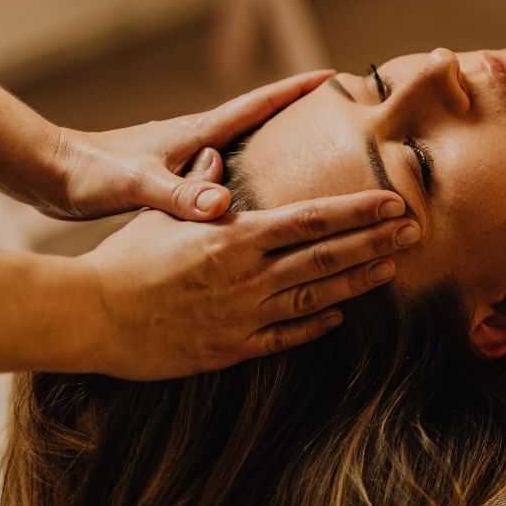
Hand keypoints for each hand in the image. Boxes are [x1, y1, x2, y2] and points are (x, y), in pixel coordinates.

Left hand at [43, 71, 332, 220]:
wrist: (49, 174)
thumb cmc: (90, 175)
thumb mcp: (136, 188)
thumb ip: (179, 196)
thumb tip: (222, 206)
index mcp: (198, 134)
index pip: (259, 105)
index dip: (297, 90)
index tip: (333, 76)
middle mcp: (198, 139)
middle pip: (261, 119)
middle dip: (298, 113)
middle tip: (338, 112)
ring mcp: (186, 155)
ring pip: (245, 145)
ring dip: (278, 143)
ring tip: (313, 155)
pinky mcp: (174, 174)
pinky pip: (226, 168)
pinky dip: (250, 172)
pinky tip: (256, 194)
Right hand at [82, 161, 417, 378]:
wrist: (90, 317)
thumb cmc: (124, 257)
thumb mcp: (163, 214)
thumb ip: (200, 187)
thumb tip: (216, 156)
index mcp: (236, 237)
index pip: (312, 219)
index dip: (358, 210)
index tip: (394, 201)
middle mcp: (249, 276)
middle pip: (327, 256)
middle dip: (376, 241)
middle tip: (415, 229)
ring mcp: (244, 315)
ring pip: (317, 297)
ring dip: (359, 281)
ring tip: (393, 266)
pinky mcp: (232, 349)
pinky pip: (285, 336)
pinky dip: (316, 325)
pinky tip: (340, 316)